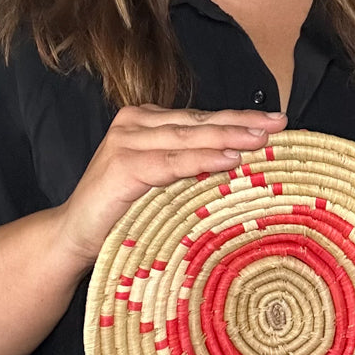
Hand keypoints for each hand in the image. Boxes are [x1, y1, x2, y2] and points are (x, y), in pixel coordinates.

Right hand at [55, 104, 287, 269]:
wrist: (74, 236)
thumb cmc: (122, 212)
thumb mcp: (161, 183)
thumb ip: (187, 165)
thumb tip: (238, 161)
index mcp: (147, 123)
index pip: (201, 119)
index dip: (238, 119)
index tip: (275, 122)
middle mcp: (136, 124)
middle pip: (200, 122)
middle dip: (242, 123)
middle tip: (280, 124)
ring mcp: (127, 142)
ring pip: (189, 138)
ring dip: (228, 138)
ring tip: (261, 140)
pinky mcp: (123, 165)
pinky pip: (172, 162)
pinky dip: (202, 161)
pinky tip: (229, 160)